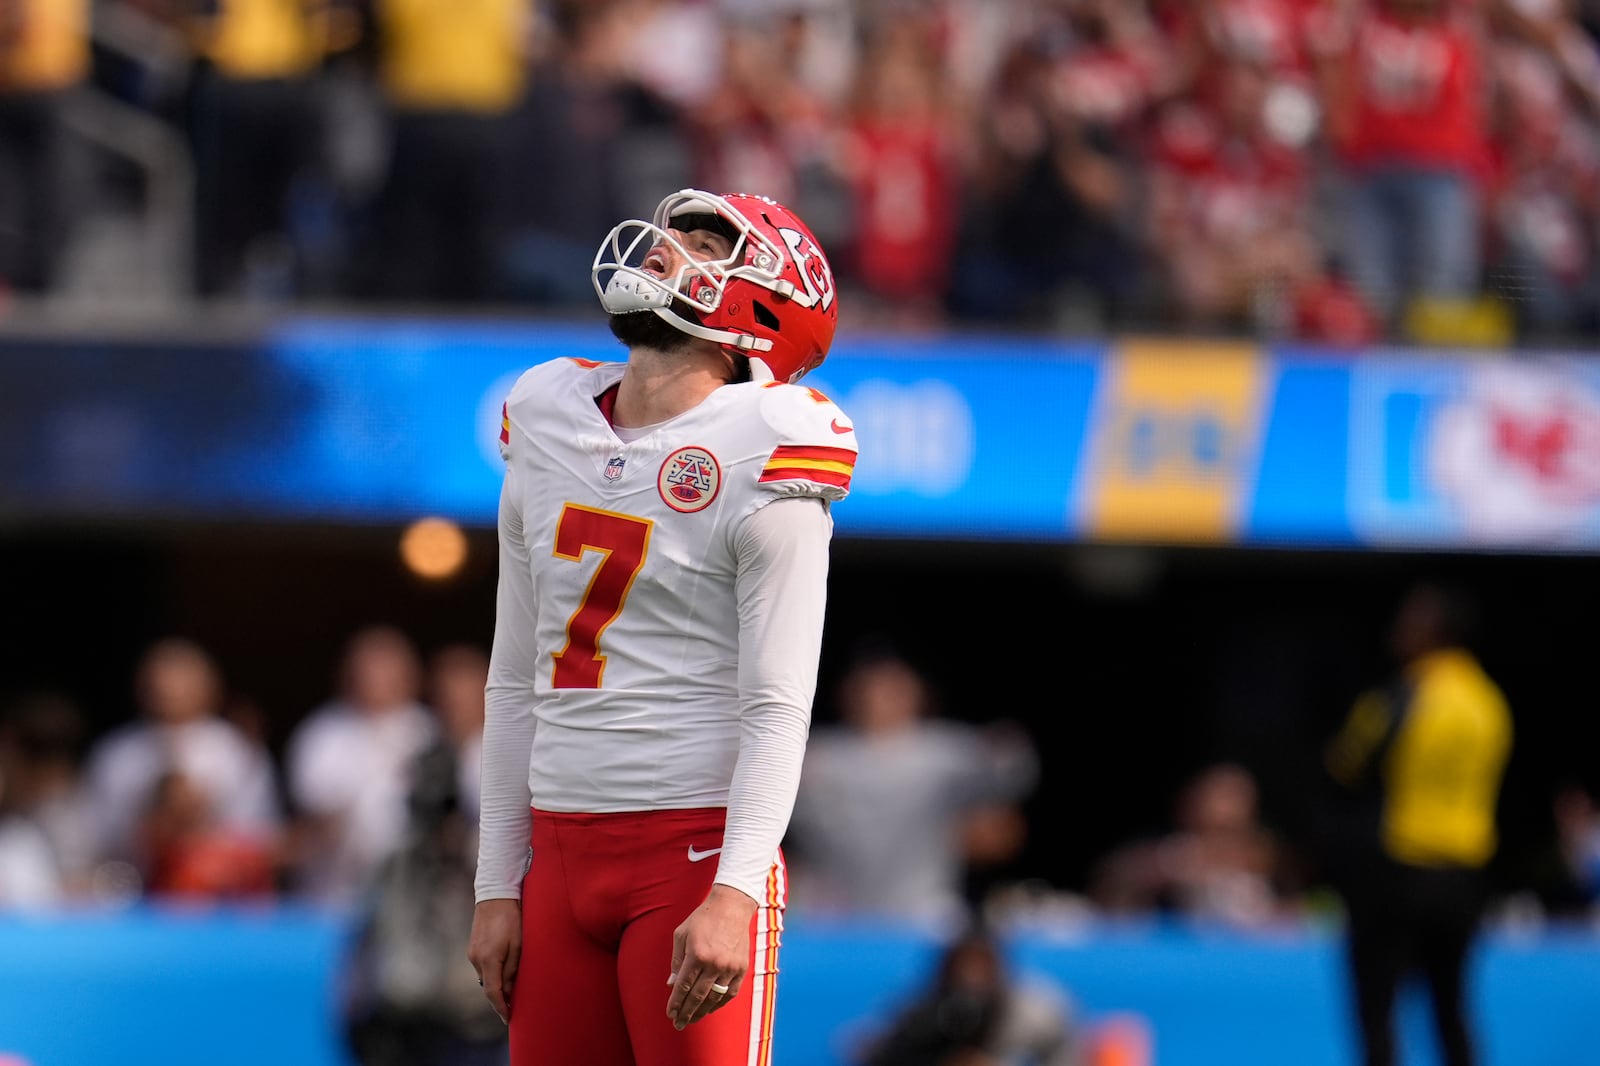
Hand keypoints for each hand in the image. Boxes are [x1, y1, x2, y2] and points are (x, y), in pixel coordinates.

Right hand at [468, 898, 521, 1024]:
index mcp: (489, 959)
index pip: (493, 993)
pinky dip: (492, 973)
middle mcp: (476, 959)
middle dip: (499, 999)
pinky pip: (483, 967)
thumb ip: (512, 969)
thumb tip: (508, 990)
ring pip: (485, 977)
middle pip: (488, 987)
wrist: (495, 895)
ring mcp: (472, 953)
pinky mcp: (472, 947)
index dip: (500, 1007)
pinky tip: (502, 972)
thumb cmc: (512, 918)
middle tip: (512, 1008)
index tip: (508, 1018)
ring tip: (510, 991)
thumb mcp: (518, 945)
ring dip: (496, 985)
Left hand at [666, 884, 755, 1029]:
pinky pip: (730, 993)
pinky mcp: (742, 968)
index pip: (683, 986)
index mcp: (697, 954)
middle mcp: (714, 963)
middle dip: (686, 1013)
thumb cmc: (702, 919)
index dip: (675, 1003)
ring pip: (714, 998)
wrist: (731, 907)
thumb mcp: (681, 935)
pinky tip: (710, 1009)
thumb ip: (676, 961)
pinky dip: (720, 1003)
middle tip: (678, 1024)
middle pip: (698, 996)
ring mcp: (730, 967)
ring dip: (702, 1012)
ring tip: (692, 1020)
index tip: (670, 1014)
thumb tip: (672, 984)